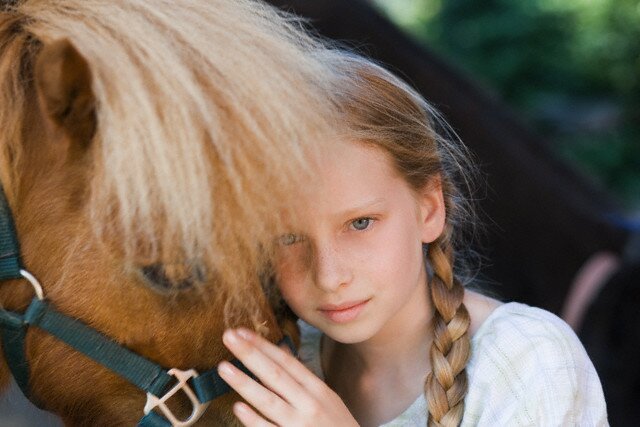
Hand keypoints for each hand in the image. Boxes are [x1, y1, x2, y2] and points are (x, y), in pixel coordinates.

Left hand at [218, 328, 358, 425]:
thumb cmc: (336, 426)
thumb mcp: (326, 397)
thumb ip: (301, 378)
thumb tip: (279, 351)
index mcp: (317, 389)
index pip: (286, 361)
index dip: (263, 345)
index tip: (242, 332)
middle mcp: (309, 404)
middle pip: (275, 375)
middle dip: (250, 355)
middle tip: (228, 337)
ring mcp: (300, 425)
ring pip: (269, 401)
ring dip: (245, 383)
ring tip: (224, 367)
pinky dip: (254, 420)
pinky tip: (238, 408)